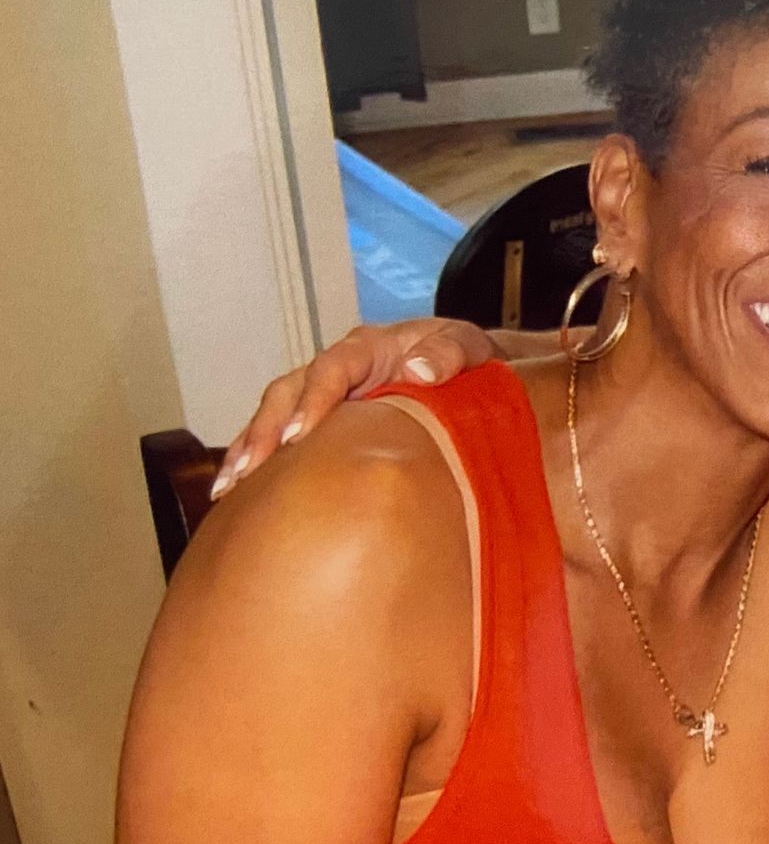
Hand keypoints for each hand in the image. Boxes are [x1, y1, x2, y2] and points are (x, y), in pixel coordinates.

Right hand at [212, 319, 497, 498]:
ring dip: (249, 450)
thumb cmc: (461, 357)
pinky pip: (281, 439)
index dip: (313, 399)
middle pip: (287, 392)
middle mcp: (337, 369)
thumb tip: (418, 369)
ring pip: (274, 416)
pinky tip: (236, 499)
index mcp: (367, 348)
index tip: (301, 433)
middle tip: (250, 470)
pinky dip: (259, 464)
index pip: (332, 368)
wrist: (463, 370)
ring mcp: (324, 395)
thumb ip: (448, 353)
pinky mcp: (321, 422)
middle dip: (266, 431)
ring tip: (228, 490)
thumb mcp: (465, 345)